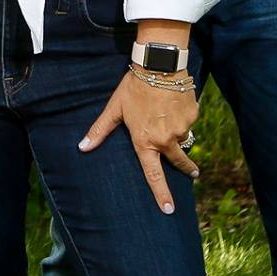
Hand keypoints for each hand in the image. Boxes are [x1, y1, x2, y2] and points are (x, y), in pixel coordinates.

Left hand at [78, 71, 199, 213]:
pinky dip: (183, 117)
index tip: (169, 210)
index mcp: (145, 141)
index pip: (154, 174)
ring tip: (167, 115)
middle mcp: (166, 139)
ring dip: (177, 132)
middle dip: (186, 169)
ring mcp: (182, 128)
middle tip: (193, 173)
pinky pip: (189, 122)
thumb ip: (100, 130)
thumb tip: (82, 147)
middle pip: (178, 161)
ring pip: (182, 137)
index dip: (161, 194)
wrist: (159, 65)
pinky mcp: (193, 115)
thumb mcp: (115, 108)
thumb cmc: (133, 87)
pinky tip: (174, 104)